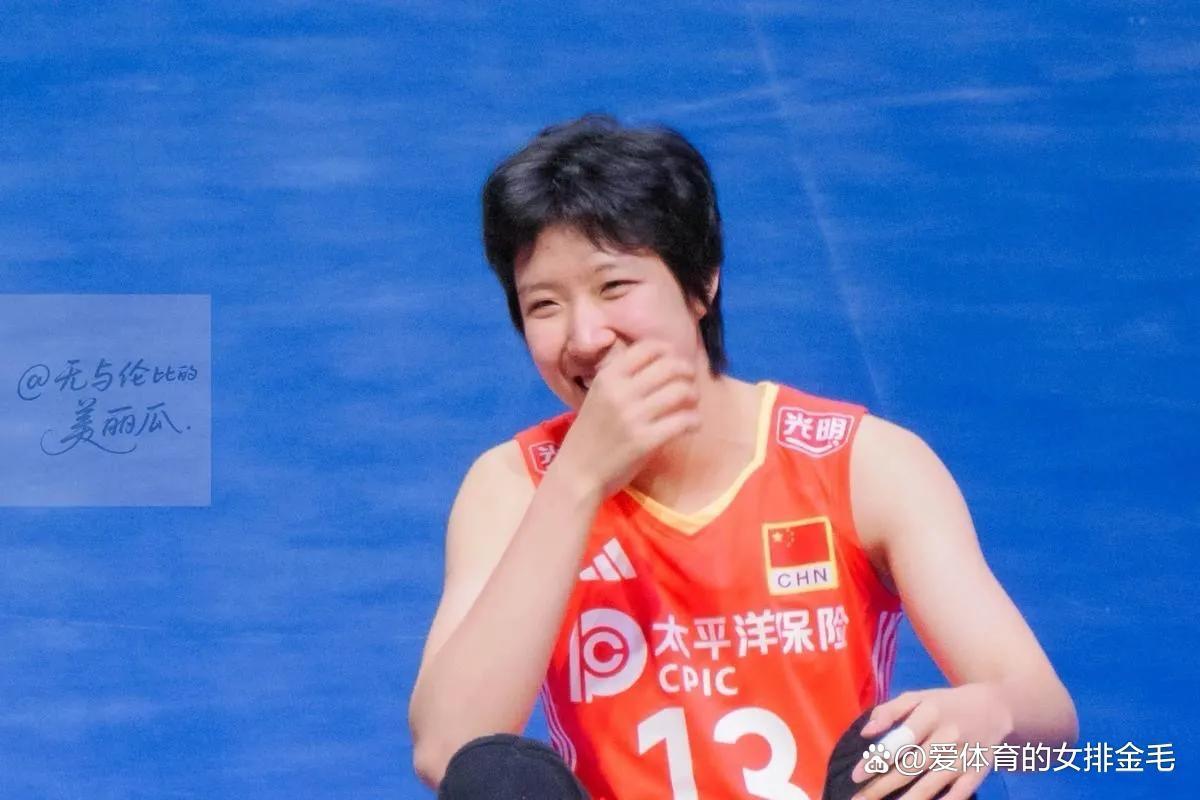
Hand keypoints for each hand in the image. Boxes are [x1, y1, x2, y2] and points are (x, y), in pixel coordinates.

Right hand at [551, 339, 699, 498]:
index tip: (676, 362)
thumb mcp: (597, 396)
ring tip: (691, 405)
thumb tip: (662, 365)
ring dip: (693, 396)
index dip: (669, 352)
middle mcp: (620, 391)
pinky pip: (684, 420)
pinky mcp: (646, 441)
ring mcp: (633, 416)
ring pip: (681, 391)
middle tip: (689, 384)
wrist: (576, 474)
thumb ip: (622, 380)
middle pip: (670, 366)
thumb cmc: (589, 436)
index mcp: (608, 376)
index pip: (649, 348)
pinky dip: (694, 421)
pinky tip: (692, 425)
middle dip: (687, 372)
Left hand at [849, 684, 1013, 799]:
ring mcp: (963, 758)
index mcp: (930, 714)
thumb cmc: (945, 704)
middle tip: (859, 799)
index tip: (856, 776)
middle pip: (909, 768)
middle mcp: (947, 737)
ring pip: (929, 786)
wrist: (994, 707)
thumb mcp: (917, 697)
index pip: (898, 741)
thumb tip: (866, 733)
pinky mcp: (977, 773)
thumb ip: (889, 711)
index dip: (876, 760)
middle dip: (881, 787)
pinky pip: (957, 795)